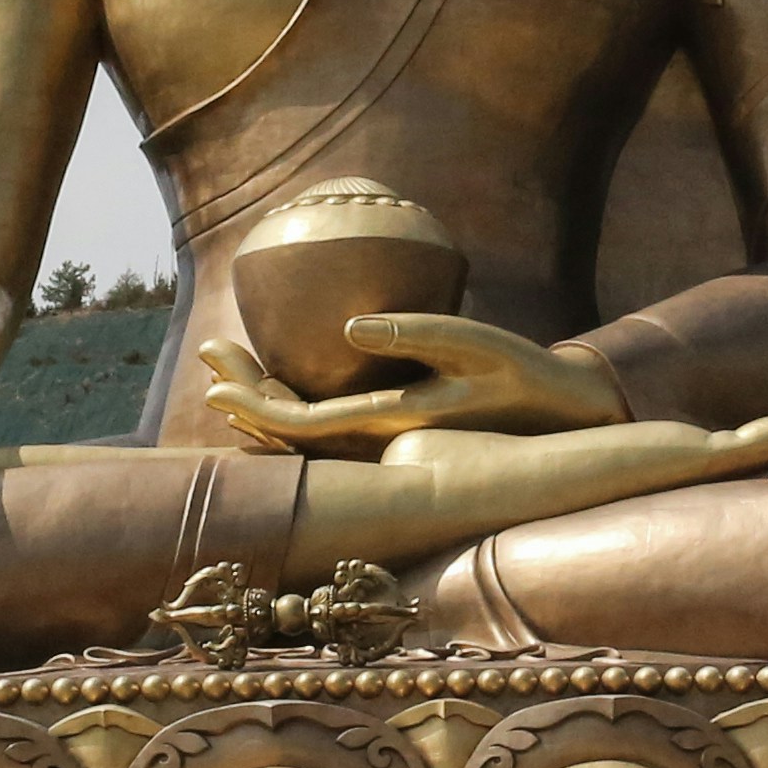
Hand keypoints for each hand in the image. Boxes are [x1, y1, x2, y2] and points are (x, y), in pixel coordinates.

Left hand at [195, 311, 629, 453]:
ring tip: (225, 361)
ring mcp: (384, 438)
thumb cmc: (520, 372)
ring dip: (263, 399)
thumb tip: (348, 327)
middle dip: (246, 392)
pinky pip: (328, 425)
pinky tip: (275, 385)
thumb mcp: (476, 344)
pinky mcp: (395, 428)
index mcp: (390, 421)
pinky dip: (294, 406)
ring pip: (307, 429)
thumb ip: (415, 334)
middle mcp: (378, 440)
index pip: (304, 425)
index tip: (214, 382)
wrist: (561, 414)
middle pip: (293, 429)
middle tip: (207, 352)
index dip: (256, 406)